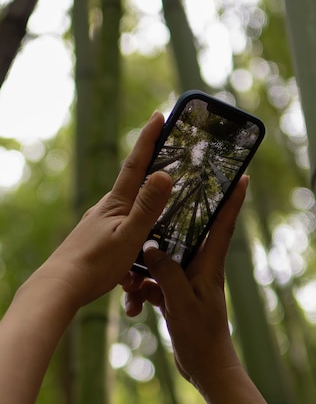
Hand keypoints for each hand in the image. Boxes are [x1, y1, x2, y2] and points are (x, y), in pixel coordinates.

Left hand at [27, 111, 171, 308]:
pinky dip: (132, 248)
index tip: (158, 115)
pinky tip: (133, 271)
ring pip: (129, 217)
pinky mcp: (96, 242)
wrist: (59, 288)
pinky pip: (121, 239)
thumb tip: (164, 174)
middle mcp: (106, 209)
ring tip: (155, 235)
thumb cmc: (95, 264)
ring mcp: (99, 225)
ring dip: (144, 223)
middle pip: (134, 186)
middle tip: (167, 161)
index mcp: (116, 203)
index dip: (148, 139)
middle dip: (150, 174)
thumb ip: (147, 207)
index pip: (136, 164)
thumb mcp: (129, 235)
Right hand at [122, 176, 248, 389]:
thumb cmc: (202, 337)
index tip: (243, 176)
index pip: (224, 225)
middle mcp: (201, 269)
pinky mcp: (176, 295)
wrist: (206, 368)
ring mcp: (187, 282)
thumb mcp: (181, 304)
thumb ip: (167, 274)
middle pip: (191, 233)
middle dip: (181, 216)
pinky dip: (144, 287)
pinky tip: (133, 301)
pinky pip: (156, 281)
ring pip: (166, 259)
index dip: (234, 200)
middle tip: (171, 194)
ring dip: (148, 263)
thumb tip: (150, 247)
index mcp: (210, 266)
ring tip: (131, 274)